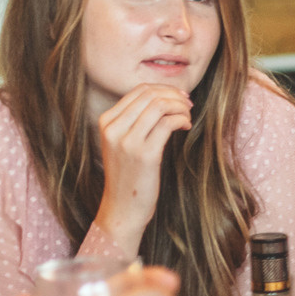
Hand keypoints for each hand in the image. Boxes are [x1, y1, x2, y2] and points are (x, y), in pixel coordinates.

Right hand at [92, 84, 193, 246]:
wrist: (123, 207)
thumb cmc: (129, 173)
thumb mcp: (122, 142)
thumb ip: (134, 120)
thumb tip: (164, 97)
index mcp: (106, 122)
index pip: (138, 91)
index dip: (164, 89)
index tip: (180, 96)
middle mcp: (113, 128)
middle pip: (150, 95)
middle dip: (175, 95)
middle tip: (188, 104)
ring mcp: (127, 141)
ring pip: (160, 106)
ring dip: (180, 107)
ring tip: (187, 116)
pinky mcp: (145, 154)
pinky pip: (168, 123)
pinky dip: (182, 120)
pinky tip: (186, 127)